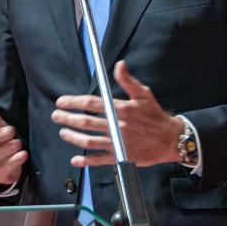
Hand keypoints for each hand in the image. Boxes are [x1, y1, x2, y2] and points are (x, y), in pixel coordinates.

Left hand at [53, 62, 184, 168]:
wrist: (170, 140)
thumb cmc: (155, 115)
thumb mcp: (144, 94)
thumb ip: (128, 80)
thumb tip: (119, 64)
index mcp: (121, 109)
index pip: (92, 103)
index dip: (74, 102)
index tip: (61, 101)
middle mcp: (118, 126)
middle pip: (87, 122)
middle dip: (68, 118)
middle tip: (56, 116)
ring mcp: (118, 143)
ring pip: (90, 141)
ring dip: (73, 137)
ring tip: (63, 133)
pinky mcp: (121, 157)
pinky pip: (100, 159)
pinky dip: (86, 160)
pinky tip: (75, 159)